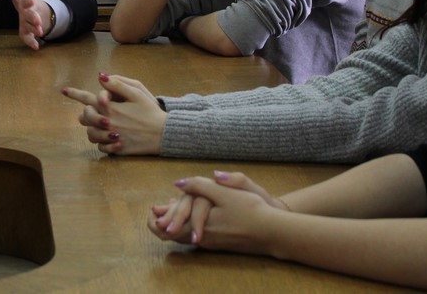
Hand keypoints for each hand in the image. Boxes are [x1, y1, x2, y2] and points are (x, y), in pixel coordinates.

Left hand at [0, 0, 47, 49]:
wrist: (41, 11)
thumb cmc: (25, 1)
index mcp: (26, 2)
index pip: (27, 0)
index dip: (28, 1)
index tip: (30, 1)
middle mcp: (30, 12)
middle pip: (33, 16)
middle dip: (35, 18)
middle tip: (38, 21)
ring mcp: (31, 23)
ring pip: (33, 27)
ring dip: (36, 30)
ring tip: (39, 33)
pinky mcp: (30, 32)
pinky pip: (31, 38)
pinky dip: (33, 43)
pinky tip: (35, 48)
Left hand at [62, 73, 166, 155]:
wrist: (165, 134)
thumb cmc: (151, 111)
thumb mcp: (138, 92)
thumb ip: (117, 84)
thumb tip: (100, 77)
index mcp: (111, 108)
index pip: (87, 99)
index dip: (74, 93)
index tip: (64, 90)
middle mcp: (108, 123)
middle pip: (85, 117)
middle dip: (86, 112)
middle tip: (92, 111)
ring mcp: (111, 138)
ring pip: (90, 134)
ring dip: (92, 128)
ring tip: (100, 124)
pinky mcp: (116, 149)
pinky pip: (100, 146)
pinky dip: (101, 141)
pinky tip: (109, 136)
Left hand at [148, 170, 286, 251]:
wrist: (274, 232)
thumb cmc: (251, 210)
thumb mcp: (225, 192)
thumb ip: (200, 186)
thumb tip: (178, 183)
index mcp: (199, 227)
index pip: (167, 231)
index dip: (155, 221)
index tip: (152, 209)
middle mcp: (202, 239)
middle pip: (173, 235)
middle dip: (164, 220)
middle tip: (158, 208)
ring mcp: (211, 243)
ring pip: (184, 236)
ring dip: (177, 222)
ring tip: (173, 207)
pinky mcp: (220, 243)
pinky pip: (196, 236)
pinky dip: (188, 225)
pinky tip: (193, 213)